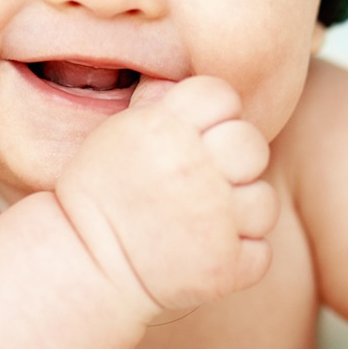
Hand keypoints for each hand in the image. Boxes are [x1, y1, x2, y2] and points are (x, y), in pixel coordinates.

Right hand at [54, 75, 278, 318]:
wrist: (84, 261)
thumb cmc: (99, 193)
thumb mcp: (117, 134)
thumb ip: (158, 106)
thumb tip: (180, 83)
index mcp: (165, 128)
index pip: (221, 95)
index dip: (212, 112)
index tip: (195, 134)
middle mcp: (195, 168)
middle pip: (250, 143)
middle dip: (234, 158)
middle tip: (206, 177)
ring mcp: (215, 220)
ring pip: (263, 200)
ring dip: (240, 210)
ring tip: (204, 218)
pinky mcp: (226, 265)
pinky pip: (260, 250)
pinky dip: (238, 254)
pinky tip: (204, 249)